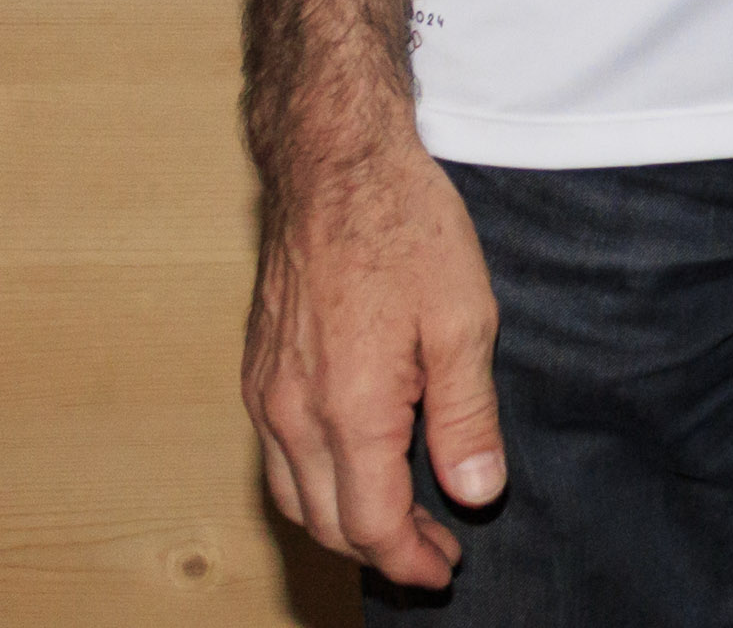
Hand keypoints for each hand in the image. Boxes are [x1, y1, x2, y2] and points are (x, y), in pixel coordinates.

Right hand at [243, 131, 504, 587]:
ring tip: (399, 525)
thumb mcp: (463, 320)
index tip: (446, 568)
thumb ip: (467, 416)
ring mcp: (265, 393)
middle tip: (435, 555)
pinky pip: (278, 456)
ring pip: (293, 495)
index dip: (409, 559)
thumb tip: (476, 493)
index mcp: (347, 409)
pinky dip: (315, 484)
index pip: (370, 524)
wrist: (334, 164)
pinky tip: (355, 470)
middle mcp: (291, 413)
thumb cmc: (404, 230)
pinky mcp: (257, 371)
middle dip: (380, 551)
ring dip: (342, 523)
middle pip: (325, 522)